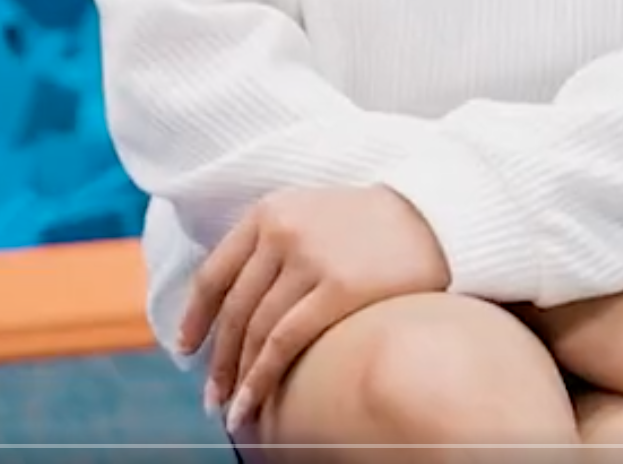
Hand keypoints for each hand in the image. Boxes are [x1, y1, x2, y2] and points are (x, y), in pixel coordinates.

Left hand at [177, 185, 450, 431]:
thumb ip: (272, 246)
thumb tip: (236, 307)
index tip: (186, 350)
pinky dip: (262, 378)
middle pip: (234, 309)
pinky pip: (285, 342)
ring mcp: (309, 258)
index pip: (215, 274)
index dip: (195, 318)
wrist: (436, 214)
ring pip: (256, 330)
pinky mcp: (339, 287)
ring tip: (233, 411)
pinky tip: (254, 403)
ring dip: (237, 377)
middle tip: (211, 397)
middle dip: (217, 360)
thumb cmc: (372, 225)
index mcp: (268, 212)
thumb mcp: (312, 214)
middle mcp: (281, 231)